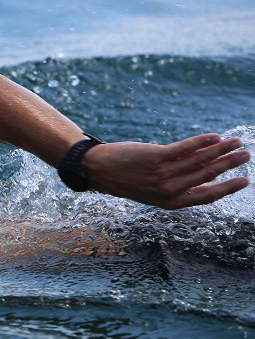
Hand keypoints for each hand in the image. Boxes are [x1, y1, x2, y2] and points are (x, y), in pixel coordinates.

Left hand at [81, 134, 249, 208]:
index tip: (244, 180)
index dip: (227, 188)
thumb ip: (176, 186)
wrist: (97, 170)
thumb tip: (204, 173)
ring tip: (236, 142)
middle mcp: (168, 190)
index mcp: (170, 202)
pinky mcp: (155, 158)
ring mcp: (162, 174)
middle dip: (230, 165)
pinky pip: (185, 149)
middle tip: (246, 155)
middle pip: (208, 176)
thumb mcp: (151, 191)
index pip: (206, 196)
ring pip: (200, 162)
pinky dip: (202, 142)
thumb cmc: (125, 179)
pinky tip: (215, 136)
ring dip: (222, 150)